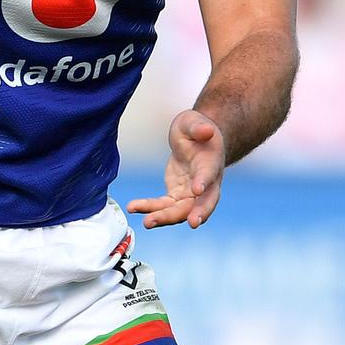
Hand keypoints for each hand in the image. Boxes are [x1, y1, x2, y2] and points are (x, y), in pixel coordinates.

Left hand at [127, 110, 224, 229]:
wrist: (195, 140)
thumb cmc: (196, 129)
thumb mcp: (194, 121)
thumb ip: (198, 127)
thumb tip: (206, 130)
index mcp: (211, 163)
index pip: (209, 174)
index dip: (204, 181)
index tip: (197, 189)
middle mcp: (206, 184)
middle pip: (201, 202)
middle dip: (196, 213)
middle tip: (190, 223)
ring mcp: (191, 193)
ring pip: (181, 210)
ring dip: (165, 217)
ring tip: (147, 222)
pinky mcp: (177, 195)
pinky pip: (164, 206)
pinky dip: (149, 208)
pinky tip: (133, 208)